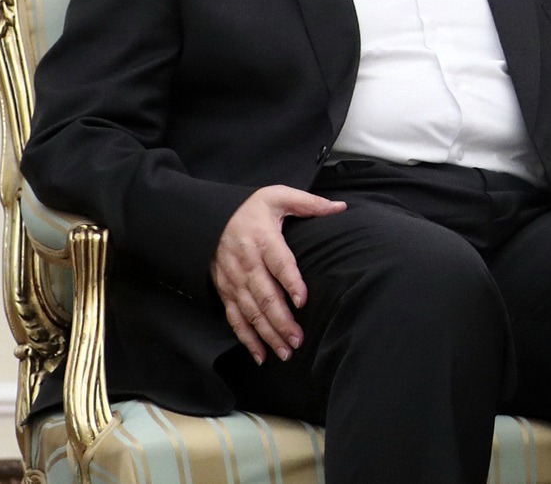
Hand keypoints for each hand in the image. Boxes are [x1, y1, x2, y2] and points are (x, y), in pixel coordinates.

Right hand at [211, 185, 346, 362]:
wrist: (210, 217)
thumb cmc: (249, 208)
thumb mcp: (278, 196)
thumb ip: (309, 203)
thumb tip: (340, 207)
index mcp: (262, 240)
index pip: (278, 263)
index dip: (290, 282)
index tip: (303, 300)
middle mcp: (246, 264)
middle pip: (264, 296)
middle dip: (281, 321)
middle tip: (298, 340)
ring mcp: (234, 281)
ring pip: (251, 312)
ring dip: (267, 334)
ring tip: (286, 352)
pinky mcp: (226, 292)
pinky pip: (235, 319)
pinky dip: (247, 339)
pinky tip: (261, 354)